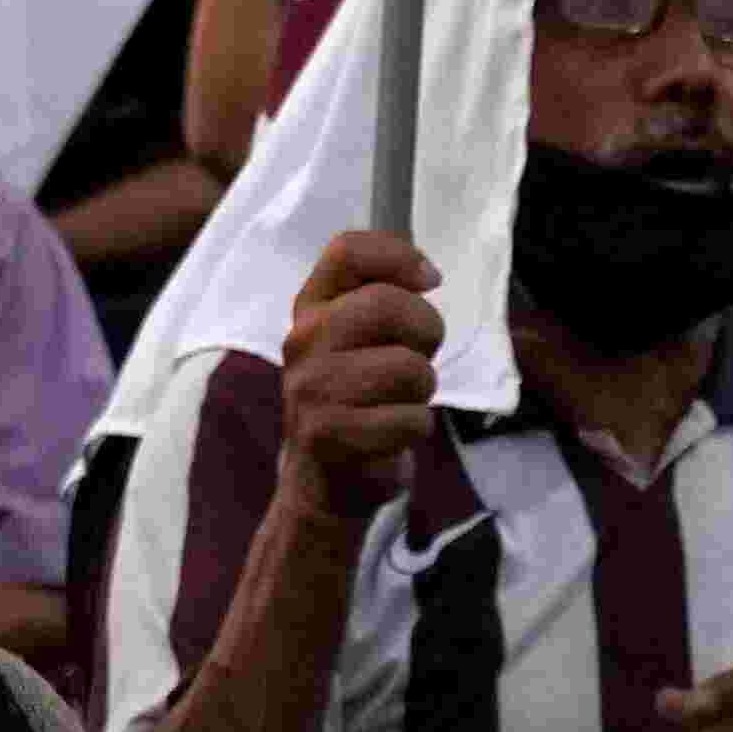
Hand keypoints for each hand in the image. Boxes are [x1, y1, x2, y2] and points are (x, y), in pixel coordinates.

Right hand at [273, 224, 443, 516]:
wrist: (326, 481)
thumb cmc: (359, 398)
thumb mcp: (361, 338)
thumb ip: (384, 296)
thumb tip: (427, 275)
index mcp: (312, 307)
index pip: (348, 251)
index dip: (398, 256)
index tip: (429, 281)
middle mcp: (303, 340)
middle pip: (387, 304)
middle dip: (426, 332)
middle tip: (419, 357)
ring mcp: (310, 388)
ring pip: (408, 368)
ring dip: (421, 390)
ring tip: (397, 401)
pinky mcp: (327, 435)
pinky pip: (409, 420)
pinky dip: (414, 429)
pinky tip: (390, 434)